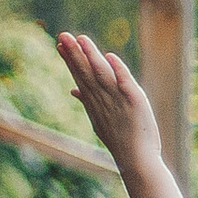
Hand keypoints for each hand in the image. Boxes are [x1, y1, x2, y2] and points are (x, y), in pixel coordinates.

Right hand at [55, 31, 163, 177]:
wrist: (136, 162)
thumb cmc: (120, 141)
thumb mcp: (99, 120)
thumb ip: (88, 102)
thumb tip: (73, 90)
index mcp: (95, 103)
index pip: (80, 77)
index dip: (71, 60)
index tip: (60, 44)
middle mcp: (103, 100)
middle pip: (86, 73)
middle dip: (75, 54)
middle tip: (63, 35)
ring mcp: (118, 101)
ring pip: (102, 75)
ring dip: (92, 56)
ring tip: (81, 39)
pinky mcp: (135, 103)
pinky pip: (125, 84)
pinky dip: (119, 71)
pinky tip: (111, 57)